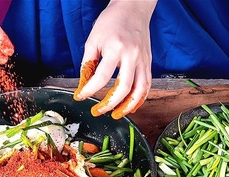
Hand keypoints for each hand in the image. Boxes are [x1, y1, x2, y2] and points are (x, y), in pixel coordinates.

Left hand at [74, 0, 156, 118]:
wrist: (133, 9)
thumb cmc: (111, 22)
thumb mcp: (93, 40)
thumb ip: (88, 64)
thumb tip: (83, 86)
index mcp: (116, 48)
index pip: (101, 77)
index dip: (89, 90)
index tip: (80, 96)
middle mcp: (132, 56)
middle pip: (123, 88)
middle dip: (109, 104)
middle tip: (97, 111)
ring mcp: (143, 60)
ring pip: (140, 90)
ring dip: (128, 106)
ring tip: (116, 115)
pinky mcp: (148, 63)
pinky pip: (147, 85)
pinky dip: (139, 99)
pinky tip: (130, 106)